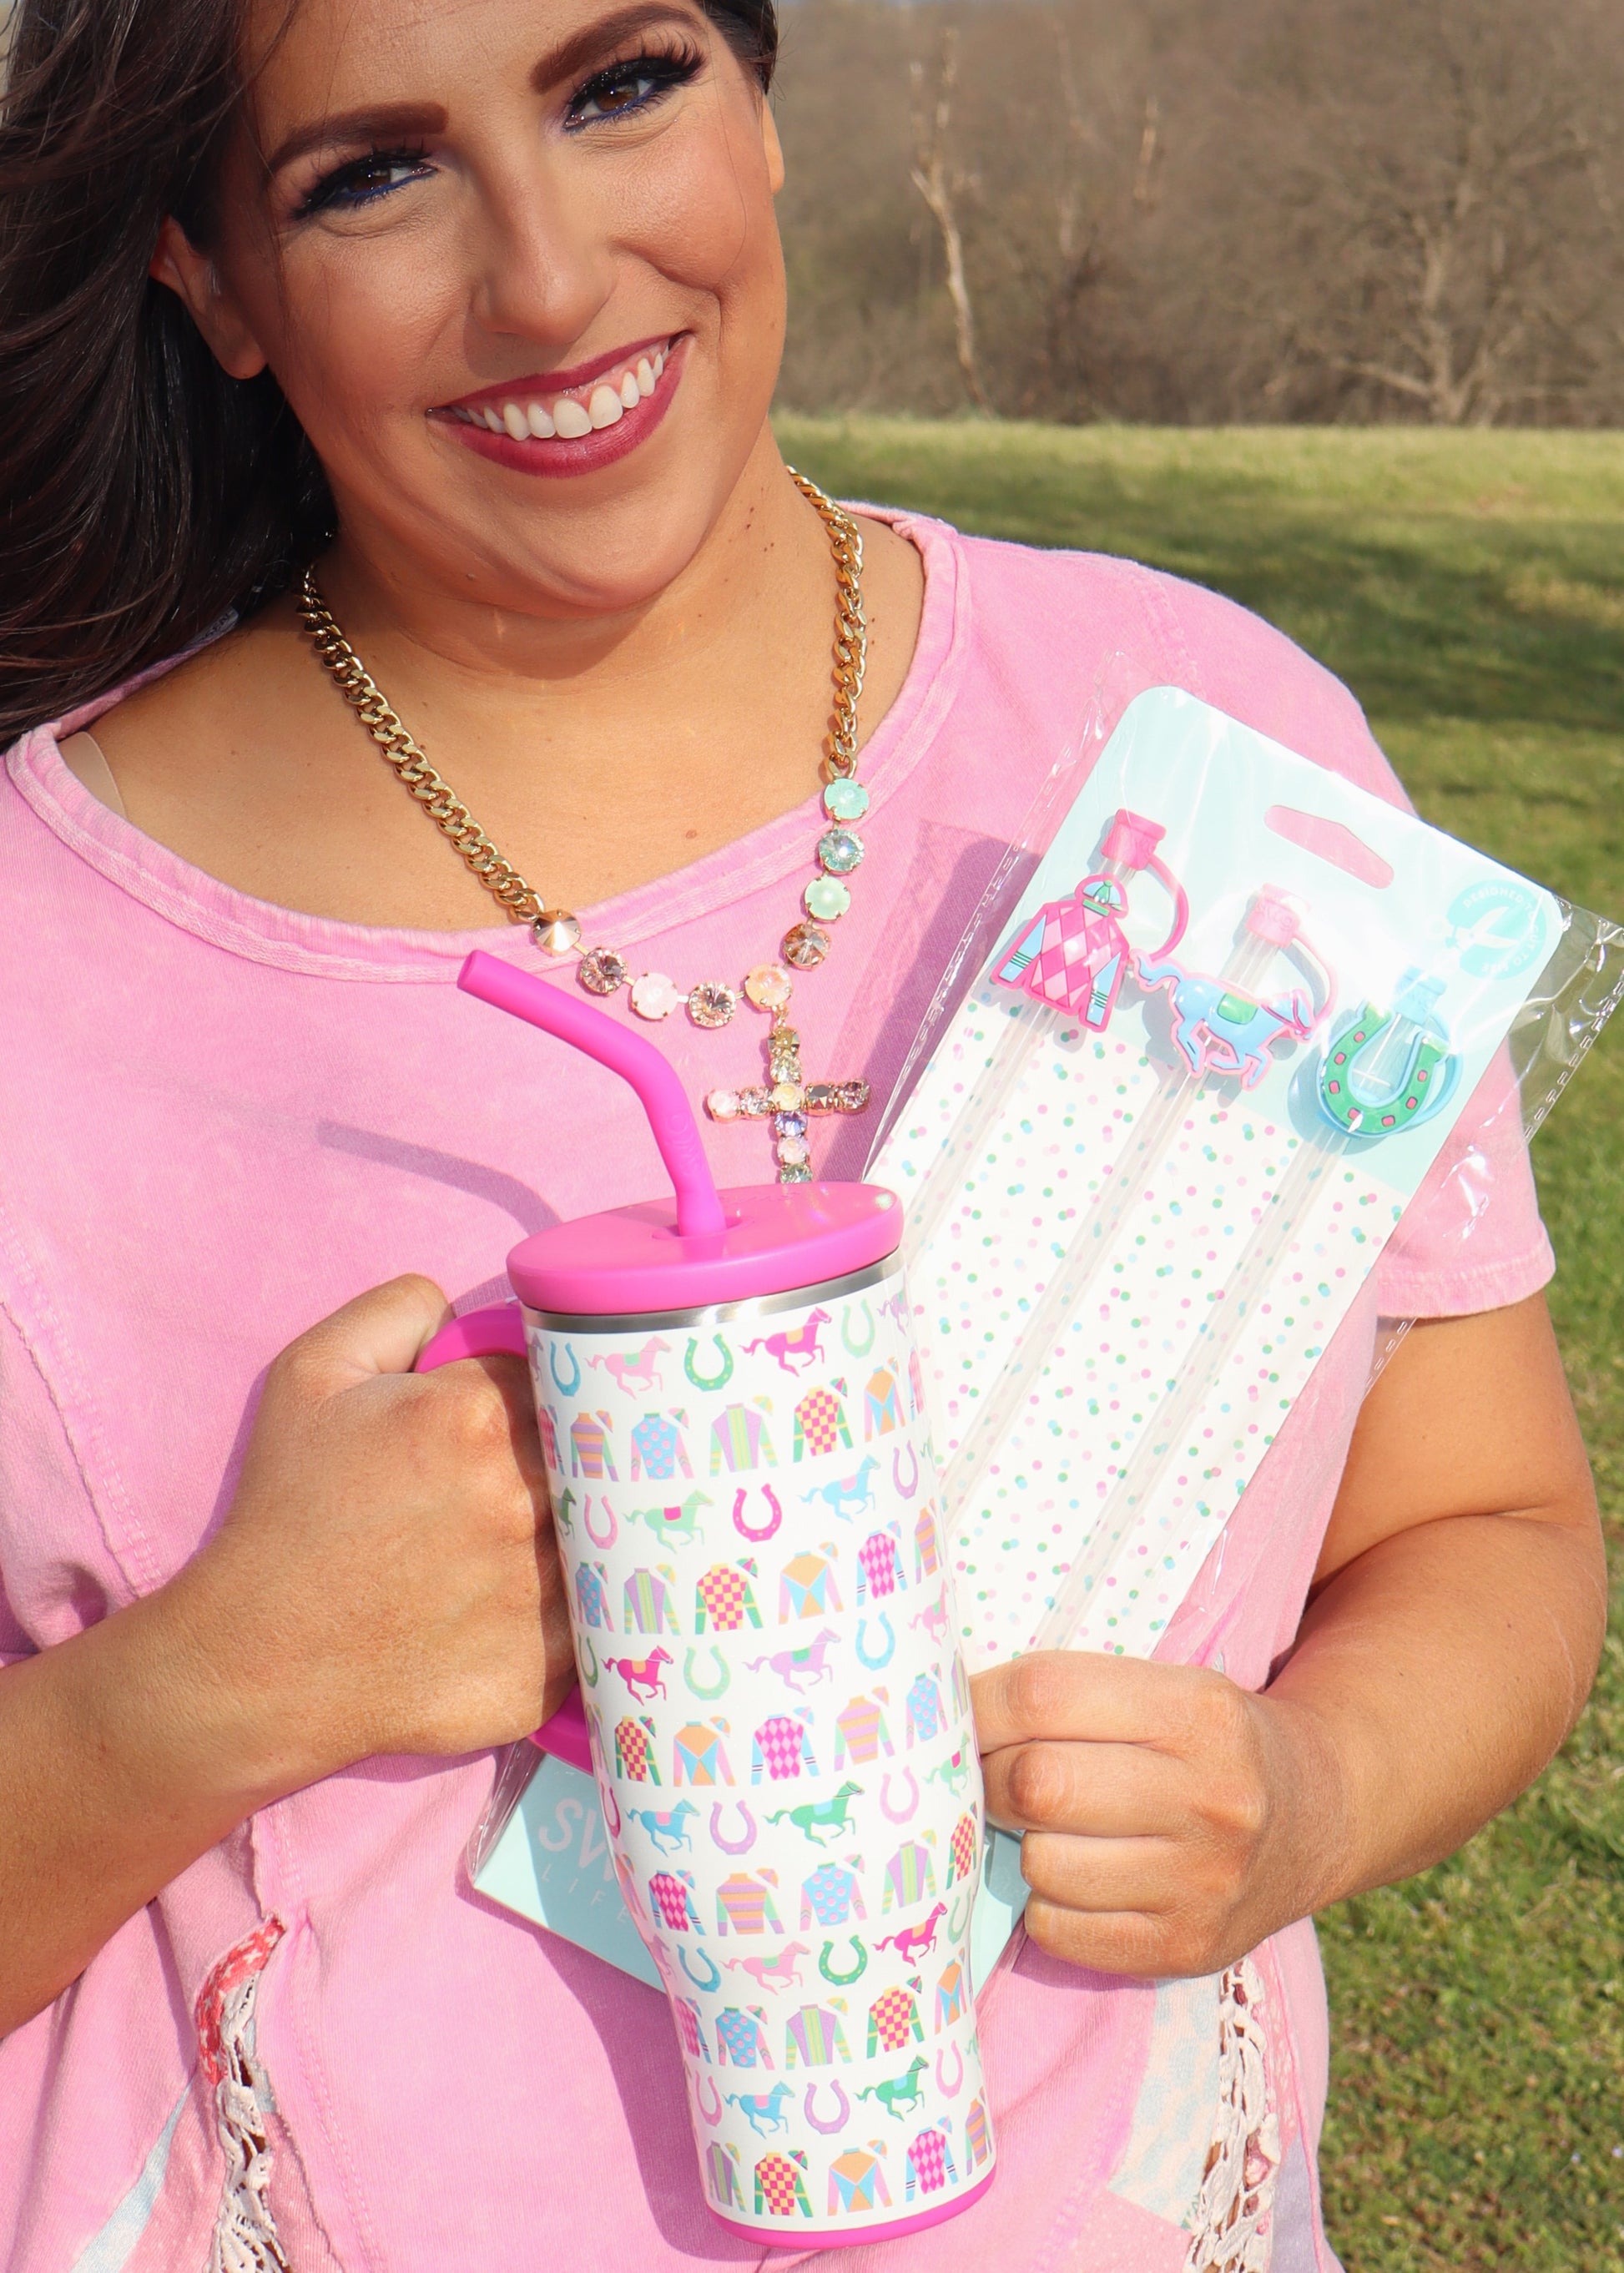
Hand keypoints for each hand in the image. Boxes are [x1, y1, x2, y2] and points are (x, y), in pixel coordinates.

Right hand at [169, 1274, 573, 1801]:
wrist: (258, 1660)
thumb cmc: (285, 1512)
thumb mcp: (312, 1374)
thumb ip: (402, 1308)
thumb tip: (473, 1311)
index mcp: (476, 1418)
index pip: (556, 1379)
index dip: (534, 1396)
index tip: (510, 1421)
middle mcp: (523, 1501)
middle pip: (589, 1455)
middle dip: (568, 1461)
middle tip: (524, 1486)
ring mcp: (541, 1591)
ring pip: (605, 1537)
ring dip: (585, 1534)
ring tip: (537, 1545)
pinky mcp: (546, 1671)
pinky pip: (601, 1623)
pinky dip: (585, 1612)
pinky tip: (541, 1607)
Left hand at [972, 1652, 1346, 1978]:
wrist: (1313, 1816)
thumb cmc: (1205, 1740)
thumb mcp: (1166, 1685)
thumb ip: (1071, 1694)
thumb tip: (943, 1717)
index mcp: (1197, 1710)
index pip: (1045, 1696)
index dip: (979, 1705)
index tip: (957, 1714)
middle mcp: (1209, 1798)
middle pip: (1037, 1785)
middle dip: (991, 1778)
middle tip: (989, 1774)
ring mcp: (1202, 1882)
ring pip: (1043, 1864)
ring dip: (1022, 1845)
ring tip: (1044, 1827)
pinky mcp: (1187, 1948)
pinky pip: (1061, 1931)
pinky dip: (1047, 1905)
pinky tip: (1075, 1877)